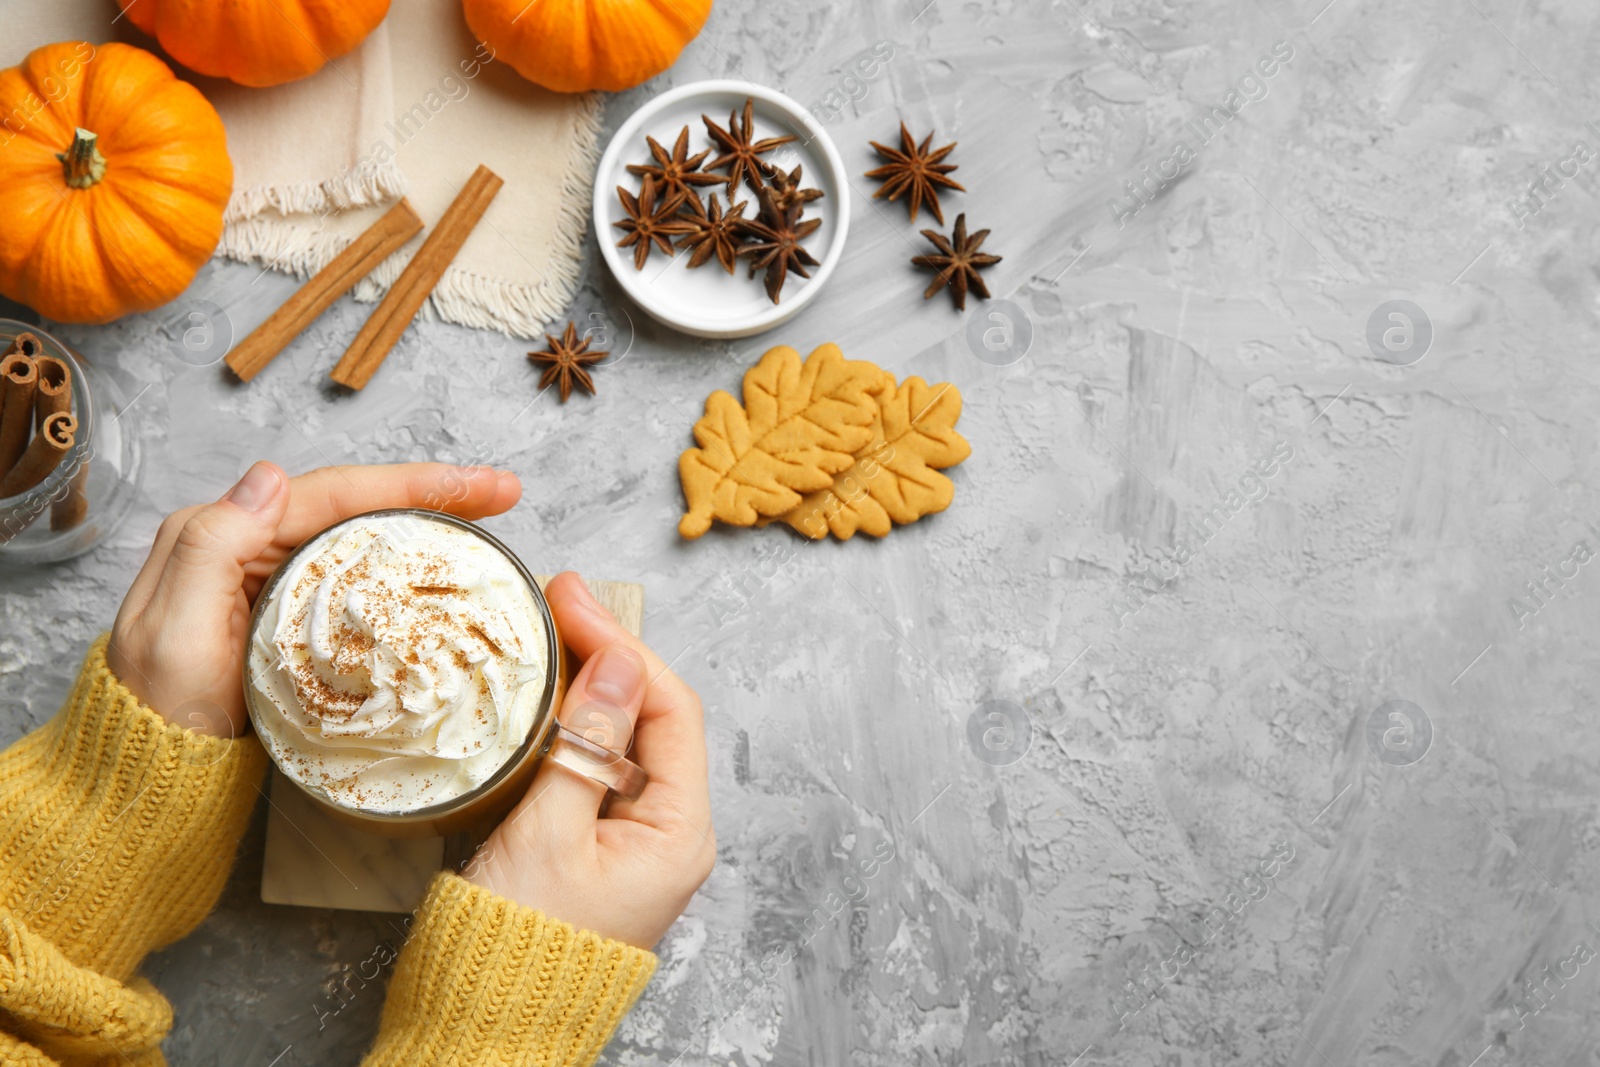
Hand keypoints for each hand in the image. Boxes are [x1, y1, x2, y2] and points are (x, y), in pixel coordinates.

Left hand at [108, 461, 521, 736]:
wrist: (148, 784)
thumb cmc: (157, 717)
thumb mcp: (173, 632)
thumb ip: (211, 547)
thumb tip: (271, 475)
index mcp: (222, 535)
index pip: (333, 494)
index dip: (414, 483)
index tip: (483, 486)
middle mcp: (249, 548)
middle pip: (357, 506)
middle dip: (433, 493)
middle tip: (503, 493)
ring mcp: (272, 584)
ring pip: (361, 540)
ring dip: (425, 527)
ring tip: (487, 525)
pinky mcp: (291, 622)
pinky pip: (356, 582)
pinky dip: (402, 572)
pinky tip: (438, 578)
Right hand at [465, 572, 715, 949]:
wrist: (479, 1032)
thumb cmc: (513, 949)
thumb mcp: (547, 837)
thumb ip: (585, 747)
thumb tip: (618, 663)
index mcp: (678, 834)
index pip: (670, 709)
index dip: (623, 645)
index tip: (572, 599)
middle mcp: (668, 834)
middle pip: (651, 716)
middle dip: (607, 653)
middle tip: (555, 598)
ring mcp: (631, 841)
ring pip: (620, 737)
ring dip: (586, 682)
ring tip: (547, 629)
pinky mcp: (593, 847)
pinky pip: (593, 766)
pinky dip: (569, 723)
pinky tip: (540, 693)